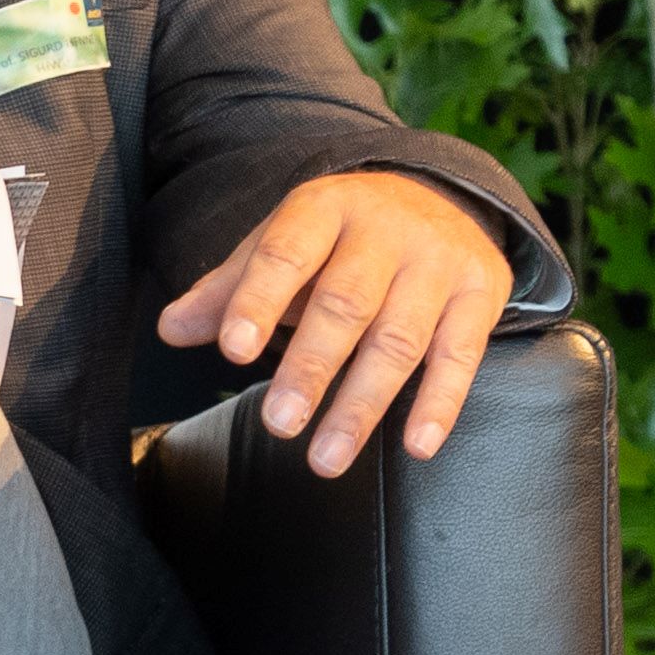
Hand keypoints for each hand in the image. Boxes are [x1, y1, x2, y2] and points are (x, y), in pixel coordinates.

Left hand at [155, 166, 514, 476]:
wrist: (439, 196)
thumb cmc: (340, 237)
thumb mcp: (282, 245)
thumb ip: (229, 290)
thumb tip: (171, 329)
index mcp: (324, 209)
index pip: (285, 254)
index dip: (258, 301)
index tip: (233, 349)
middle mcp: (387, 231)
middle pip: (345, 304)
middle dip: (309, 368)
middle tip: (278, 424)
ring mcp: (439, 262)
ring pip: (400, 340)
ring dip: (362, 404)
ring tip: (326, 458)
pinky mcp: (482, 293)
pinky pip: (461, 356)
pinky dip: (439, 403)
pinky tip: (416, 445)